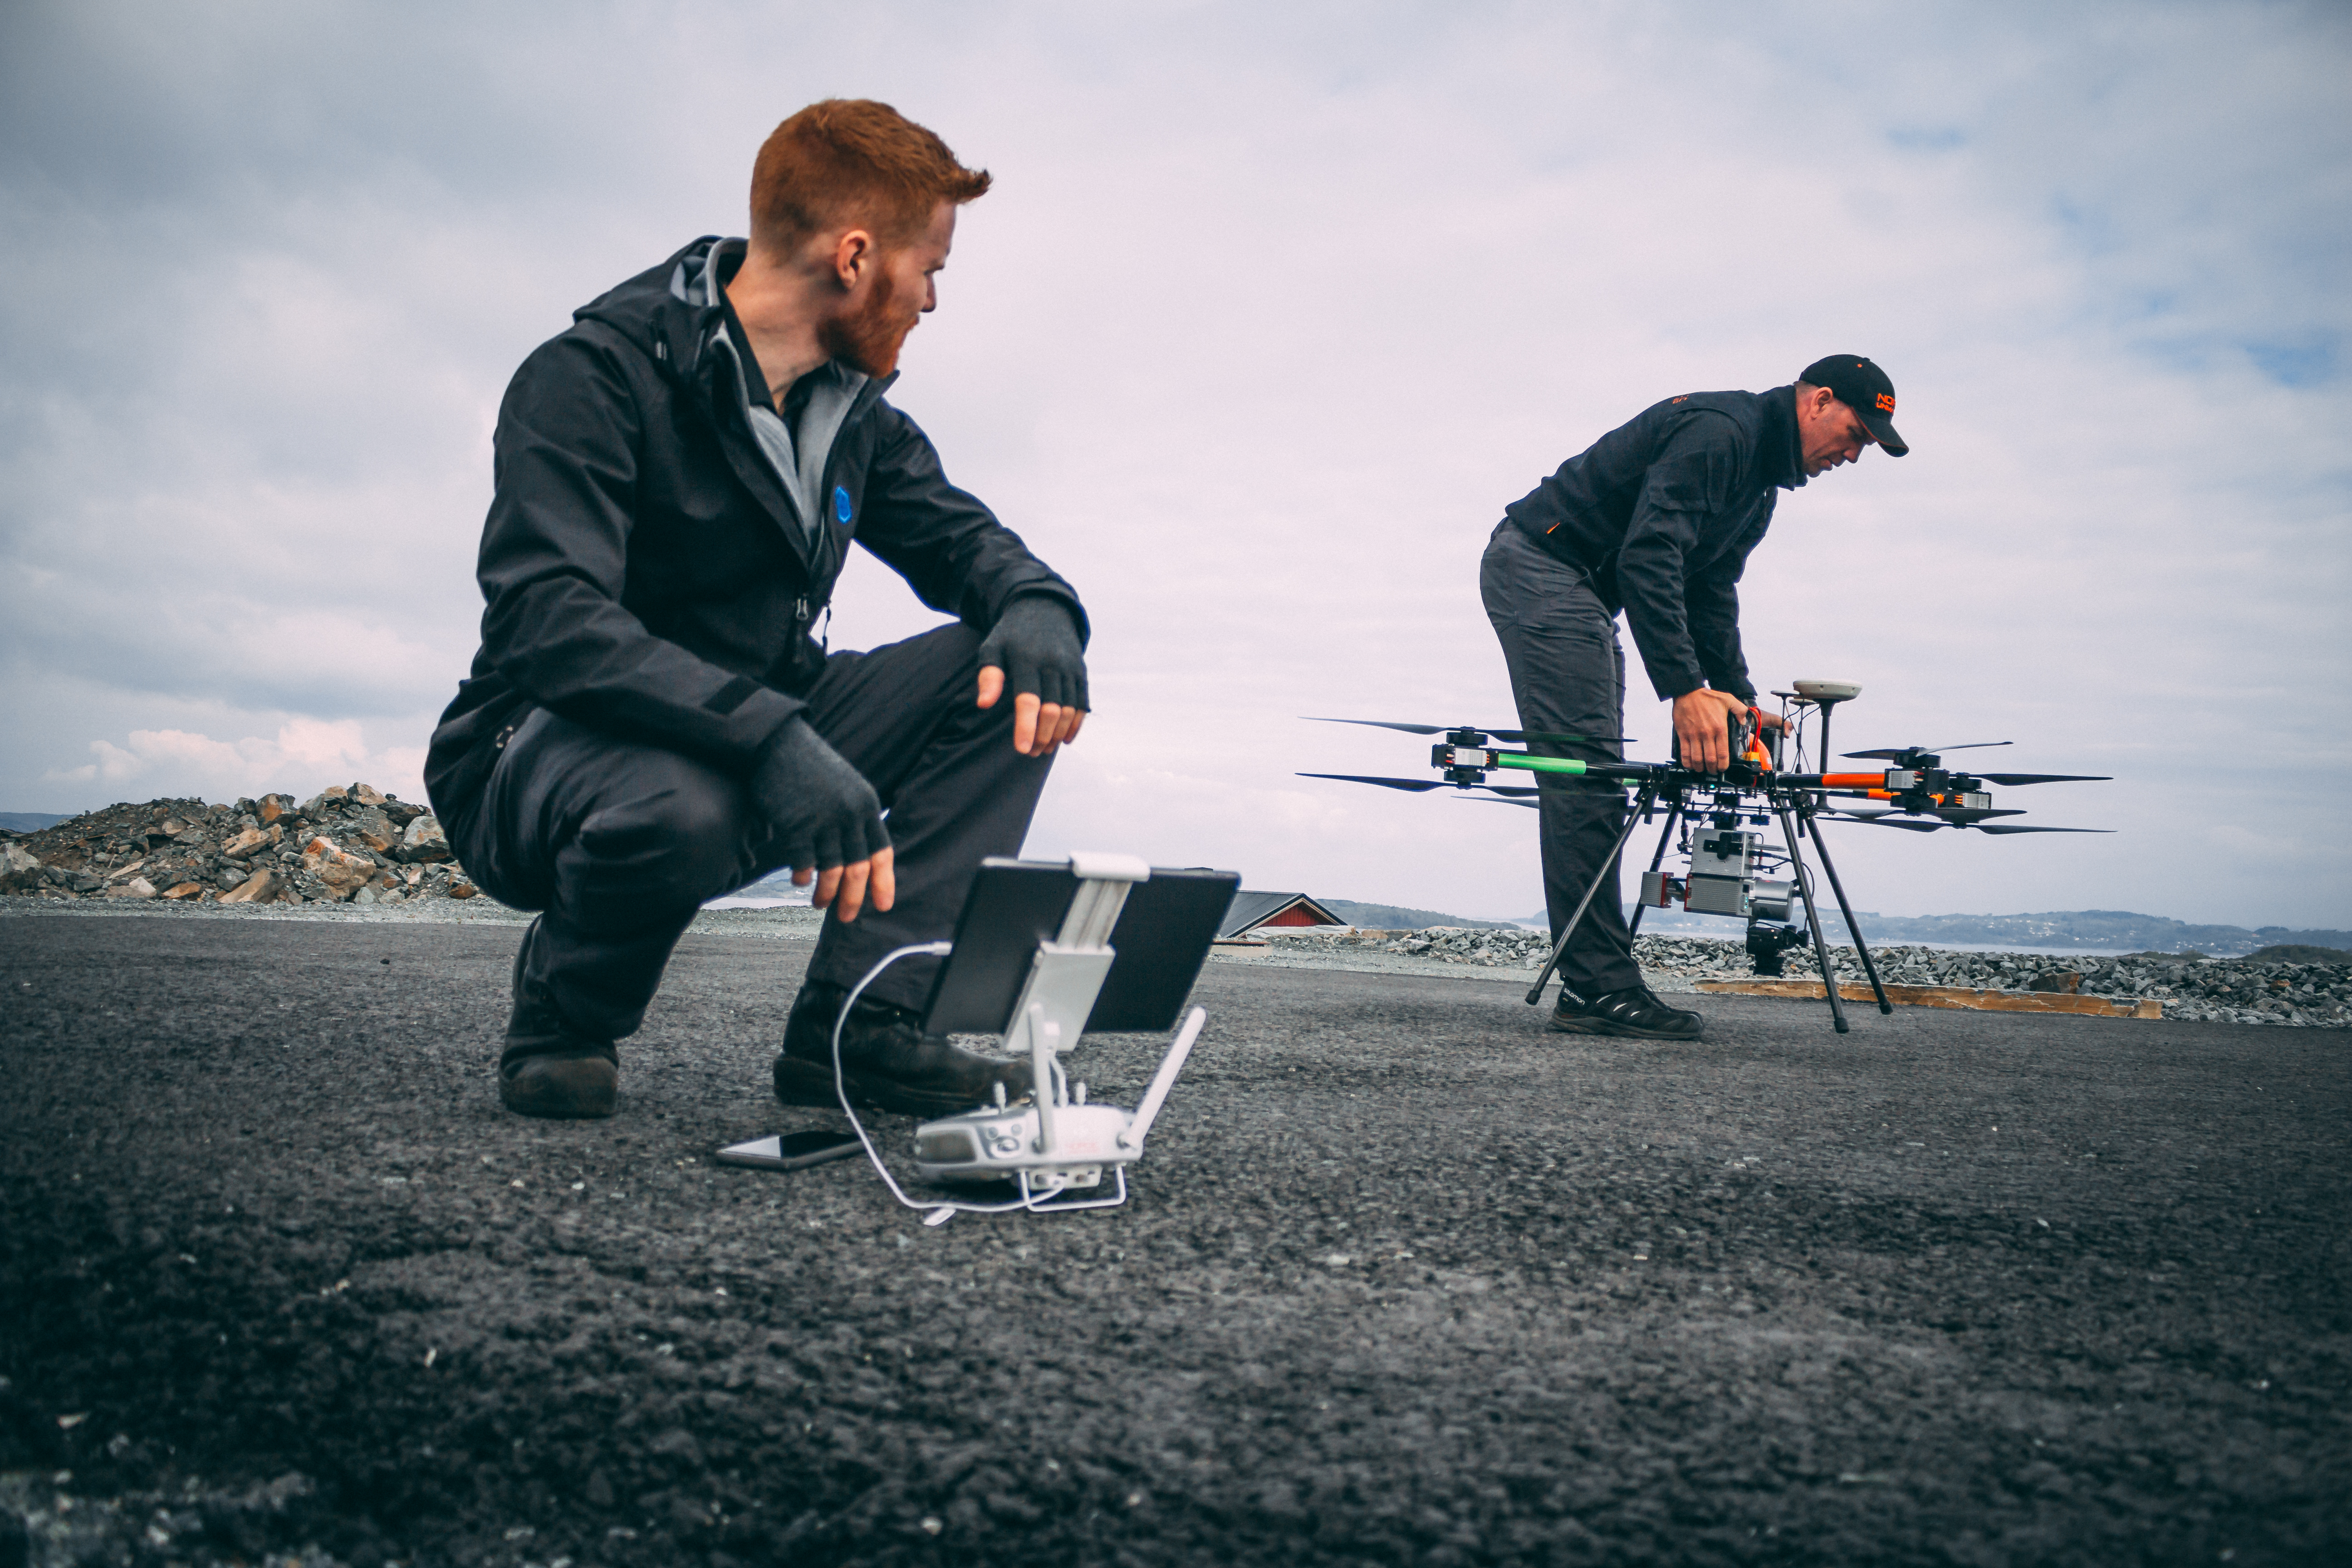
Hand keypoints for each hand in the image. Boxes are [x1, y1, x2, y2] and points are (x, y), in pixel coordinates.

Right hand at [749, 719, 893, 921]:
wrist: (777, 743)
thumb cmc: (809, 766)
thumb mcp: (844, 787)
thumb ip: (853, 817)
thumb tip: (856, 857)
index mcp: (866, 804)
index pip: (882, 851)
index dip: (883, 882)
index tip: (883, 905)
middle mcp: (850, 814)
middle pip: (858, 868)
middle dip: (854, 898)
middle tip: (847, 917)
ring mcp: (824, 820)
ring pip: (831, 870)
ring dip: (826, 893)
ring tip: (819, 903)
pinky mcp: (797, 824)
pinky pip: (803, 863)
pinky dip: (803, 877)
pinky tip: (800, 881)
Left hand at [976, 596, 1088, 756]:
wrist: (1044, 608)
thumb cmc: (1010, 635)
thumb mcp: (992, 647)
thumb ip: (988, 675)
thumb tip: (983, 705)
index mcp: (1026, 659)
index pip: (1028, 699)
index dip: (1026, 726)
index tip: (1021, 750)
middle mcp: (1052, 663)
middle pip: (1051, 709)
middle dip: (1041, 736)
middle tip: (1030, 753)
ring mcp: (1070, 667)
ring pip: (1069, 709)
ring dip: (1058, 734)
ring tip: (1044, 749)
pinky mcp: (1081, 671)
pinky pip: (1082, 703)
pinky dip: (1076, 724)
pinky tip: (1065, 739)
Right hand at [1672, 688, 1758, 771]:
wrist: (1688, 691)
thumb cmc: (1707, 696)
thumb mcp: (1728, 700)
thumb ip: (1740, 710)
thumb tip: (1744, 721)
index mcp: (1720, 728)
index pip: (1723, 753)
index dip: (1723, 764)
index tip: (1723, 768)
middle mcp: (1707, 734)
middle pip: (1710, 759)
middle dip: (1712, 769)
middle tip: (1713, 770)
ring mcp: (1694, 735)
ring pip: (1697, 758)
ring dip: (1699, 767)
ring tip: (1701, 769)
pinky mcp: (1683, 734)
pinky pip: (1684, 753)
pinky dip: (1687, 762)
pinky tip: (1690, 764)